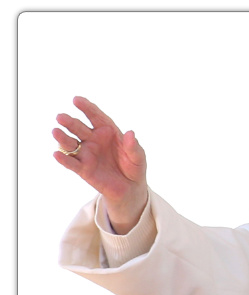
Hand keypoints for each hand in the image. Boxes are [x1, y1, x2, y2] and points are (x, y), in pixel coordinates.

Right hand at [53, 96, 147, 233]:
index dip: (86, 107)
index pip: (95, 116)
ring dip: (62, 138)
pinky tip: (57, 154)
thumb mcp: (138, 157)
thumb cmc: (134, 167)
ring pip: (71, 144)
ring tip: (56, 132)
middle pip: (79, 128)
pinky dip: (64, 159)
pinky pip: (71, 163)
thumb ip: (133, 147)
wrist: (130, 188)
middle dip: (70, 122)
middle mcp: (94, 139)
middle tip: (61, 117)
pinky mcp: (83, 169)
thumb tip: (130, 133)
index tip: (76, 99)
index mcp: (107, 131)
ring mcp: (87, 153)